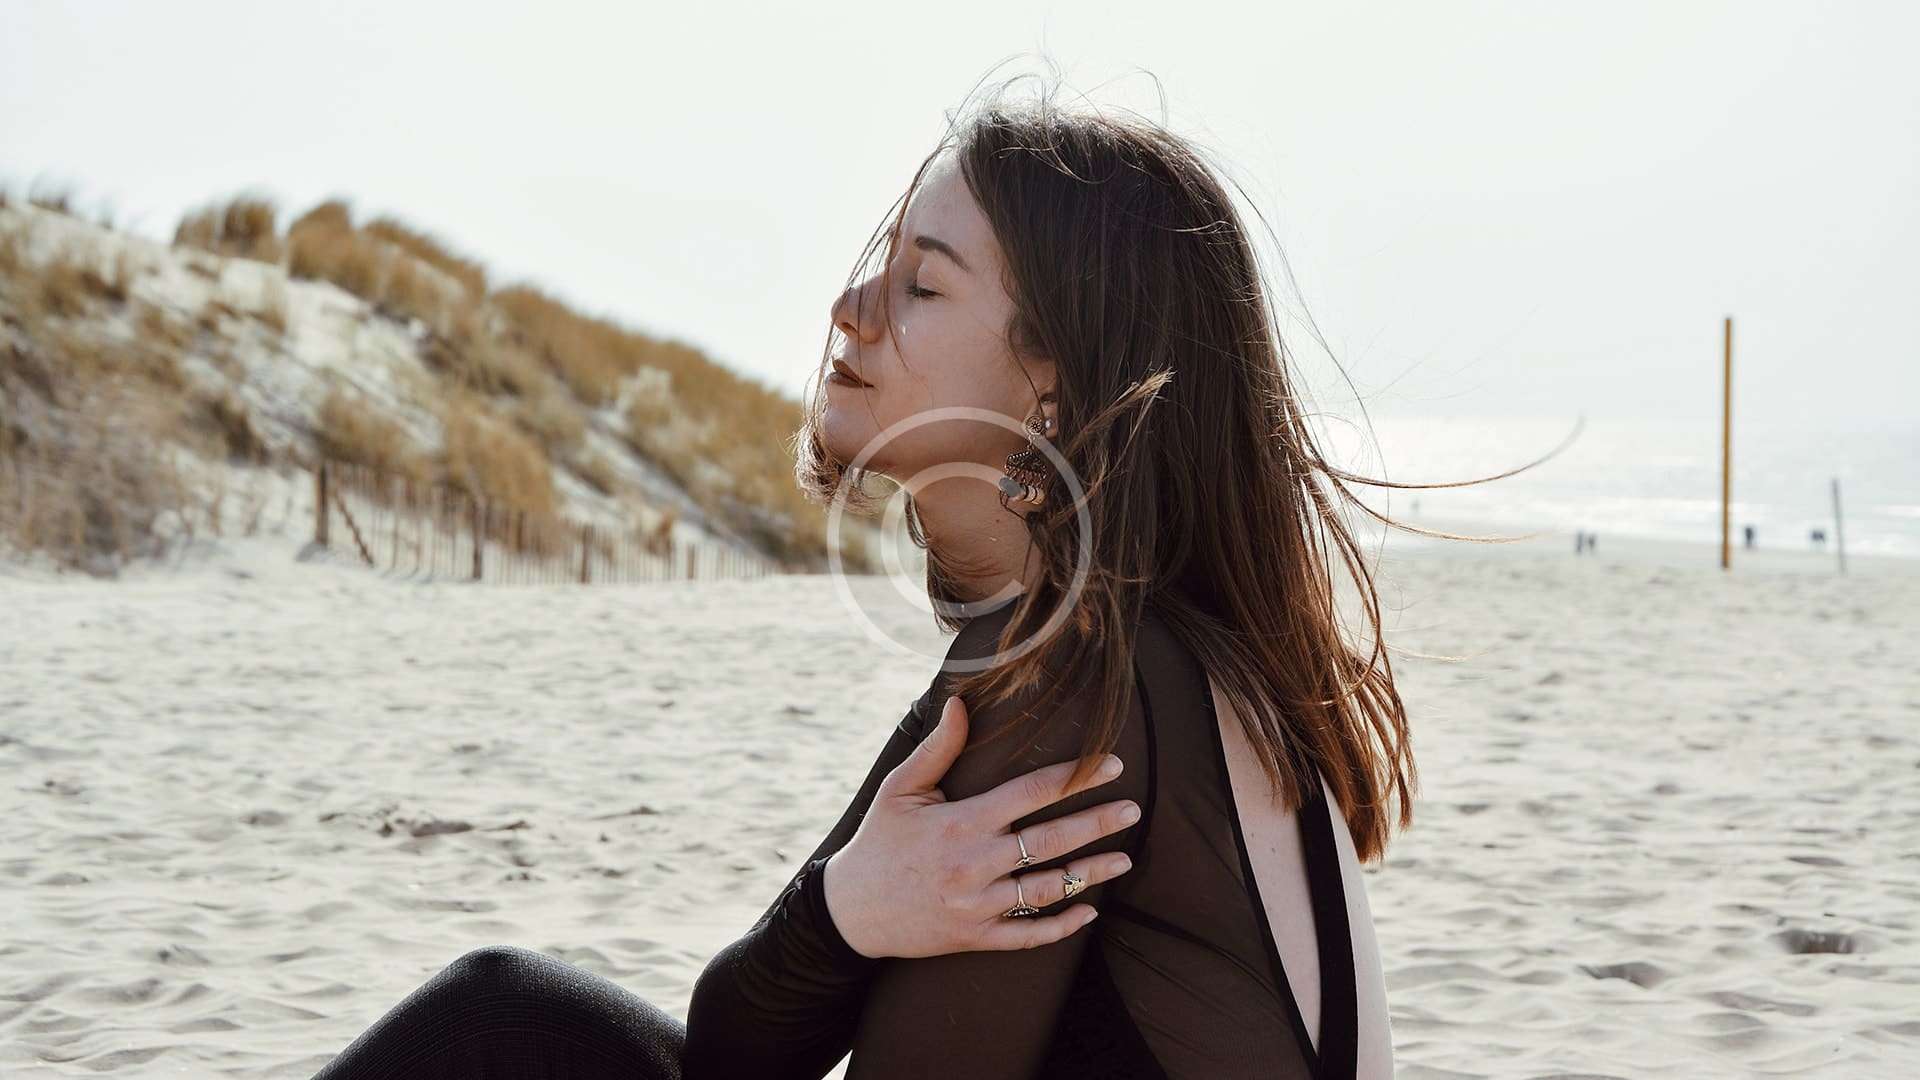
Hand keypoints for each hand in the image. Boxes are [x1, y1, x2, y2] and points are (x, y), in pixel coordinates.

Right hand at [820, 693, 1138, 958]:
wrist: (851, 909)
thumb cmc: (879, 839)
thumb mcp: (901, 788)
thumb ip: (938, 748)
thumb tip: (961, 702)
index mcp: (961, 821)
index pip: (1032, 792)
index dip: (1076, 775)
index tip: (1112, 765)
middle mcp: (974, 863)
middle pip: (1051, 840)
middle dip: (1097, 822)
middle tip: (1133, 811)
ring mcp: (977, 904)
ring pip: (1047, 889)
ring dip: (1090, 873)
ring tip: (1125, 859)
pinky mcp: (974, 937)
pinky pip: (1027, 935)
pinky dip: (1062, 926)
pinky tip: (1090, 911)